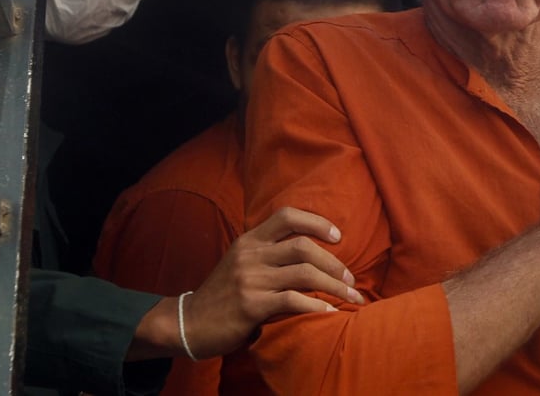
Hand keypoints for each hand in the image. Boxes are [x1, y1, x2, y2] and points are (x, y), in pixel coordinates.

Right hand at [180, 207, 363, 358]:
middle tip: (351, 279)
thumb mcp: (241, 263)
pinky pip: (293, 301)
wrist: (188, 323)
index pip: (287, 216)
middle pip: (304, 247)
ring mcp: (250, 279)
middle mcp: (250, 255)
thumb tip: (314, 253)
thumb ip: (269, 254)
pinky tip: (329, 313)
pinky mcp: (251, 305)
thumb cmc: (223, 295)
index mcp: (250, 240)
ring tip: (351, 297)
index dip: (317, 222)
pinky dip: (317, 306)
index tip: (338, 236)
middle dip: (334, 263)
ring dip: (334, 286)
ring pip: (305, 274)